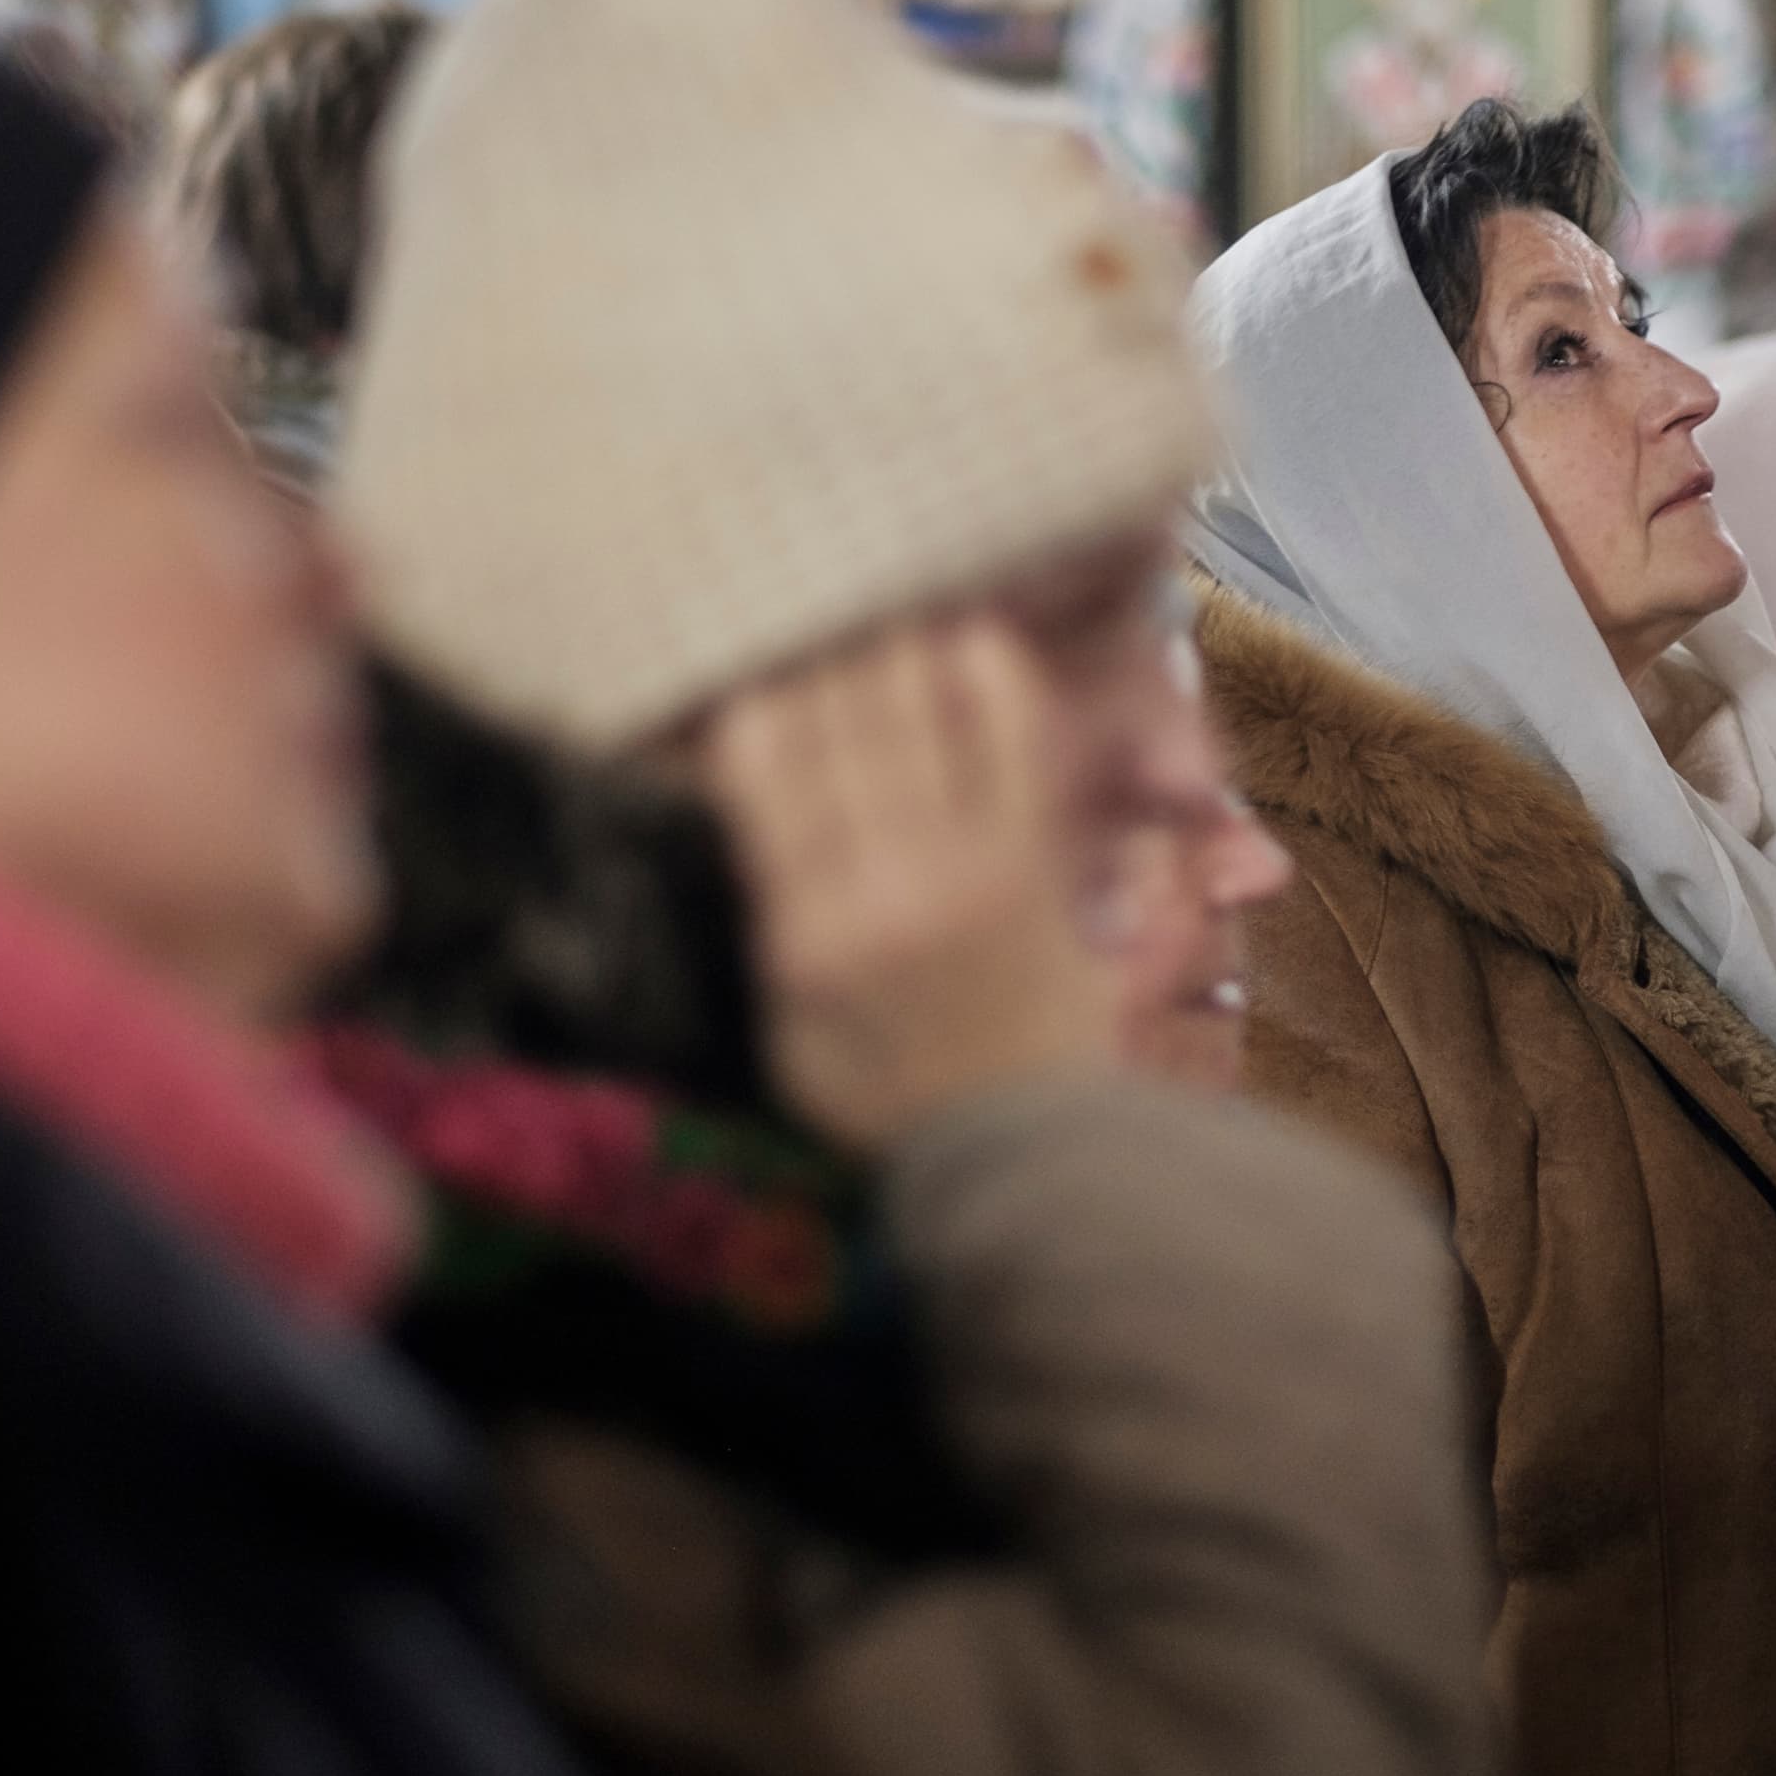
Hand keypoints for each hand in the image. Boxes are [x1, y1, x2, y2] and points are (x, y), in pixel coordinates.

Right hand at [704, 619, 1120, 1150]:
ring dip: (889, 653)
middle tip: (819, 647)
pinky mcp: (1035, 845)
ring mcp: (964, 854)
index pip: (758, 763)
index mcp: (805, 927)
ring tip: (880, 637)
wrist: (1027, 1138)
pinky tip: (965, 639)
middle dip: (817, 665)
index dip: (747, 704)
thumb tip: (740, 801)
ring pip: (911, 699)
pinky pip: (1011, 726)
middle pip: (831, 712)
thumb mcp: (789, 1031)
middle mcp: (878, 875)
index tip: (750, 685)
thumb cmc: (891, 1092)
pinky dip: (988, 671)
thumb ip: (767, 919)